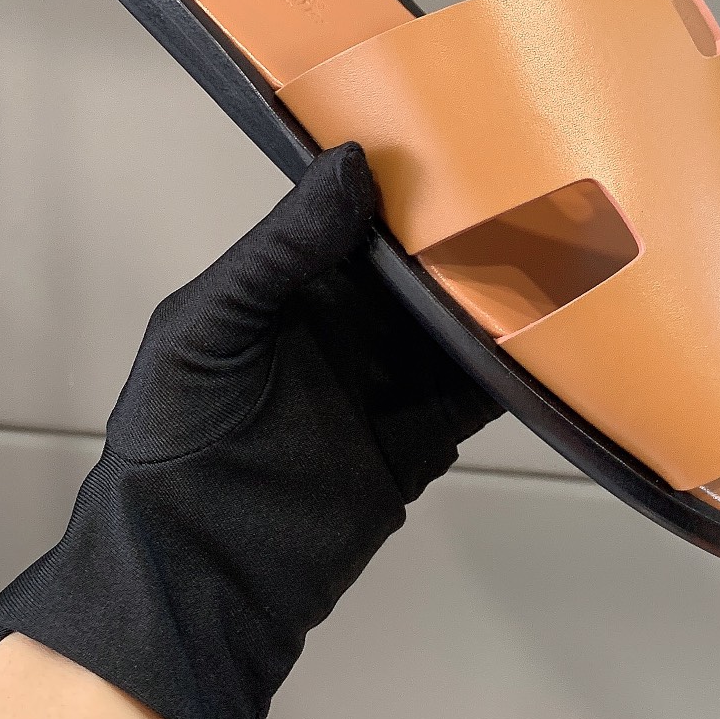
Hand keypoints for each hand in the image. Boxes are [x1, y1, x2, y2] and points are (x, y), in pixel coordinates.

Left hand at [0, 143, 499, 718]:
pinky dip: (505, 372)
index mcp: (285, 293)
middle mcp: (338, 333)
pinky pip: (470, 396)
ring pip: (451, 329)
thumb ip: (280, 250)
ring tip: (548, 255)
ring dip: (490, 301)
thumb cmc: (171, 447)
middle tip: (521, 193)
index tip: (454, 145)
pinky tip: (539, 341)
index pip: (355, 223)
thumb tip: (348, 169)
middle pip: (416, 273)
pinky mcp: (412, 444)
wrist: (193, 574)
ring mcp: (379, 387)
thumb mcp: (211, 326)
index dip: (401, 188)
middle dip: (461, 240)